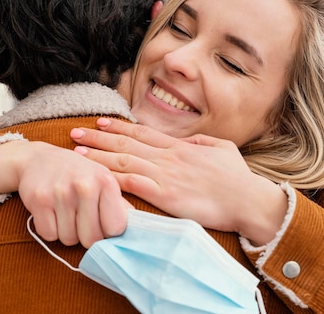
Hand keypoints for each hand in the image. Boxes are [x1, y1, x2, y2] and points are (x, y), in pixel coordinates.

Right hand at [0, 140, 131, 247]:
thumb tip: (138, 230)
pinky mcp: (38, 200)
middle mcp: (84, 186)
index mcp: (105, 181)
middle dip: (87, 236)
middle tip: (81, 220)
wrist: (38, 159)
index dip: (108, 230)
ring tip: (65, 213)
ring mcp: (60, 193)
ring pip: (69, 239)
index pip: (116, 228)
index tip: (102, 222)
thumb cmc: (77, 173)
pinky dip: (49, 229)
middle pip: (92, 238)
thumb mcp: (102, 180)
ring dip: (67, 232)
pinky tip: (51, 213)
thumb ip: (119, 204)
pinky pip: (49, 234)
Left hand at [71, 118, 286, 244]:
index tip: (100, 123)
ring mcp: (165, 176)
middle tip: (75, 133)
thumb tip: (188, 141)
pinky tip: (96, 178)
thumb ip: (201, 141)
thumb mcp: (222, 148)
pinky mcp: (165, 196)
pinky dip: (112, 180)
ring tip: (77, 153)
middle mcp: (168, 158)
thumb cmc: (238, 178)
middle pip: (126, 144)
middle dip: (98, 138)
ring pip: (124, 162)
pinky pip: (132, 185)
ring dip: (98, 157)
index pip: (142, 133)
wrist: (248, 201)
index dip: (119, 127)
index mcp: (180, 147)